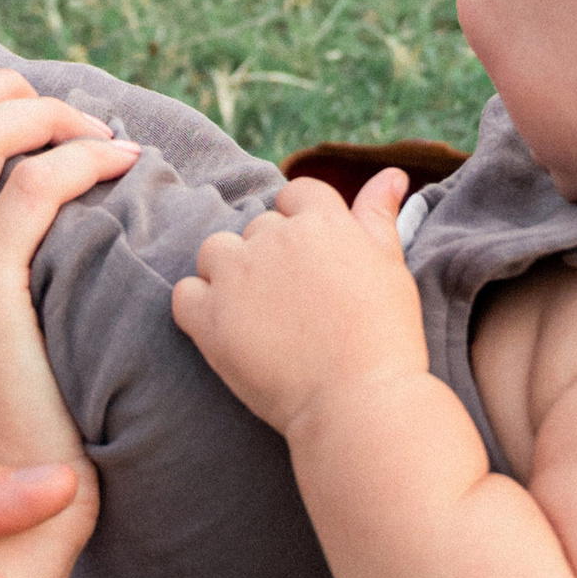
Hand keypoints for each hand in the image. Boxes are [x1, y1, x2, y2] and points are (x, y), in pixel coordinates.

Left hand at [170, 167, 427, 440]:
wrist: (359, 405)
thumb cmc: (384, 338)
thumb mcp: (390, 267)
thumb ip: (378, 216)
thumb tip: (390, 173)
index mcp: (322, 220)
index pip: (296, 193)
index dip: (303, 226)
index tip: (314, 266)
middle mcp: (274, 236)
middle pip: (258, 228)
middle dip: (271, 258)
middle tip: (297, 307)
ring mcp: (237, 275)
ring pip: (216, 251)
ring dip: (230, 275)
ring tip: (260, 317)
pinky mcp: (208, 317)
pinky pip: (185, 294)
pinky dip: (199, 309)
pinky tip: (228, 332)